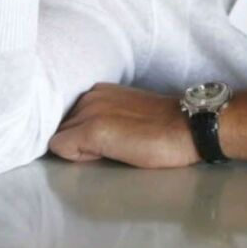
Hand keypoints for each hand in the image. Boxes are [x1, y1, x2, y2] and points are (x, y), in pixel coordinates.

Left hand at [48, 83, 200, 168]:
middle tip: (111, 147)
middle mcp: (89, 95)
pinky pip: (61, 148)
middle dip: (78, 140)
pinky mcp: (91, 130)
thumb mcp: (127, 112)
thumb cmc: (163, 127)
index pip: (70, 117)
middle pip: (62, 127)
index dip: (83, 135)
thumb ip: (103, 116)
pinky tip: (105, 155)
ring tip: (111, 149)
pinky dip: (77, 157)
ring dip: (78, 148)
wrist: (186, 127)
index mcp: (98, 90)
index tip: (109, 140)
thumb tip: (85, 136)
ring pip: (60, 137)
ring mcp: (89, 111)